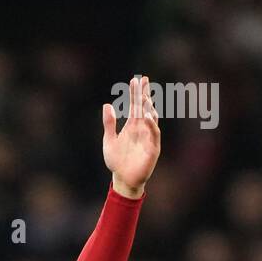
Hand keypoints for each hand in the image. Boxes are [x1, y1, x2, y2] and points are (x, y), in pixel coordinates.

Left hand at [102, 74, 160, 198]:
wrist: (123, 180)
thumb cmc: (117, 161)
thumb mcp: (109, 141)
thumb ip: (109, 124)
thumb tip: (107, 105)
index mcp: (132, 125)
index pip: (135, 106)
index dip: (136, 93)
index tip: (135, 80)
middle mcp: (142, 128)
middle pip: (144, 108)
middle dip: (144, 94)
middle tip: (143, 80)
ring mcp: (148, 137)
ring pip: (151, 118)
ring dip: (148, 107)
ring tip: (144, 97)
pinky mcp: (153, 148)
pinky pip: (154, 133)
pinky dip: (151, 124)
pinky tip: (146, 116)